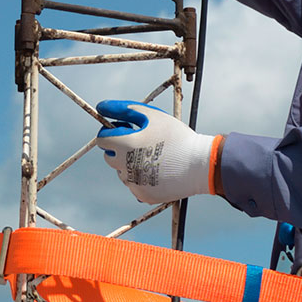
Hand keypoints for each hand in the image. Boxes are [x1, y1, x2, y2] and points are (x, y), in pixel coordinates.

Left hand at [96, 100, 221, 203]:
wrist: (200, 165)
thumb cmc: (177, 136)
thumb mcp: (152, 115)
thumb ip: (125, 109)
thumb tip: (102, 107)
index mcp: (124, 145)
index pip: (102, 139)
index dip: (112, 131)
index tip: (126, 129)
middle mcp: (124, 166)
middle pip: (109, 156)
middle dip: (119, 148)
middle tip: (140, 142)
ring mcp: (133, 183)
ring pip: (122, 171)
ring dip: (130, 163)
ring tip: (154, 156)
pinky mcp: (142, 194)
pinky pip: (134, 184)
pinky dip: (141, 177)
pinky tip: (159, 170)